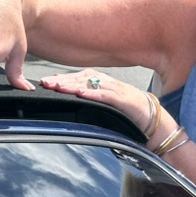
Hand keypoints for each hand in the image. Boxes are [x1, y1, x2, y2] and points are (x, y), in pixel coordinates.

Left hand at [39, 70, 172, 142]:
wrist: (151, 118)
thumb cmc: (125, 113)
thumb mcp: (103, 105)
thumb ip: (88, 101)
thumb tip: (67, 103)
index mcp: (100, 82)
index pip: (77, 78)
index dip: (61, 79)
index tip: (44, 82)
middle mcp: (106, 83)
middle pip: (80, 79)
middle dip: (62, 81)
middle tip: (45, 83)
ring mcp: (115, 90)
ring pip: (91, 85)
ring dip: (73, 85)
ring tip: (58, 87)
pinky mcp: (123, 100)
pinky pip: (106, 95)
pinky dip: (94, 94)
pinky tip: (81, 94)